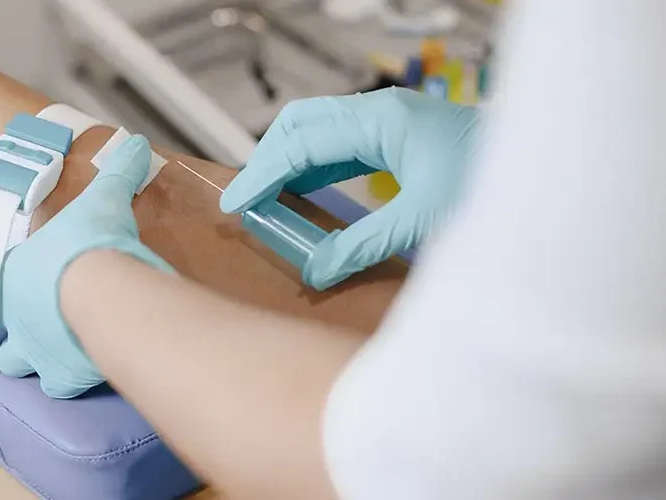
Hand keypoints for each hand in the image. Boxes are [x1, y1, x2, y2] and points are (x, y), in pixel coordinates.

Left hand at [0, 135, 173, 397]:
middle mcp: (16, 319)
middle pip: (6, 337)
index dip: (19, 288)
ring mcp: (35, 351)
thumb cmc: (89, 241)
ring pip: (22, 366)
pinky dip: (74, 379)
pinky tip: (94, 370)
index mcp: (15, 274)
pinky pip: (62, 387)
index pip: (2, 286)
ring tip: (68, 352)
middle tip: (51, 326)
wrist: (99, 286)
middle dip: (24, 337)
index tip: (40, 284)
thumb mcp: (104, 196)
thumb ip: (118, 171)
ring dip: (42, 361)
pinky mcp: (63, 376)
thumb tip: (134, 145)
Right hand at [220, 87, 478, 288]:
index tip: (236, 205)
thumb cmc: (495, 188)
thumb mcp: (423, 222)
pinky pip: (341, 146)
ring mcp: (390, 122)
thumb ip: (362, 247)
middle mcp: (380, 113)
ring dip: (289, 165)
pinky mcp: (400, 139)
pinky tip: (305, 196)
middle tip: (248, 203)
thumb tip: (313, 271)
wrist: (550, 174)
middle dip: (268, 161)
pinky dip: (315, 169)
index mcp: (381, 121)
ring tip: (268, 204)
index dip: (262, 175)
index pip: (300, 141)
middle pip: (301, 124)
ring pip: (319, 133)